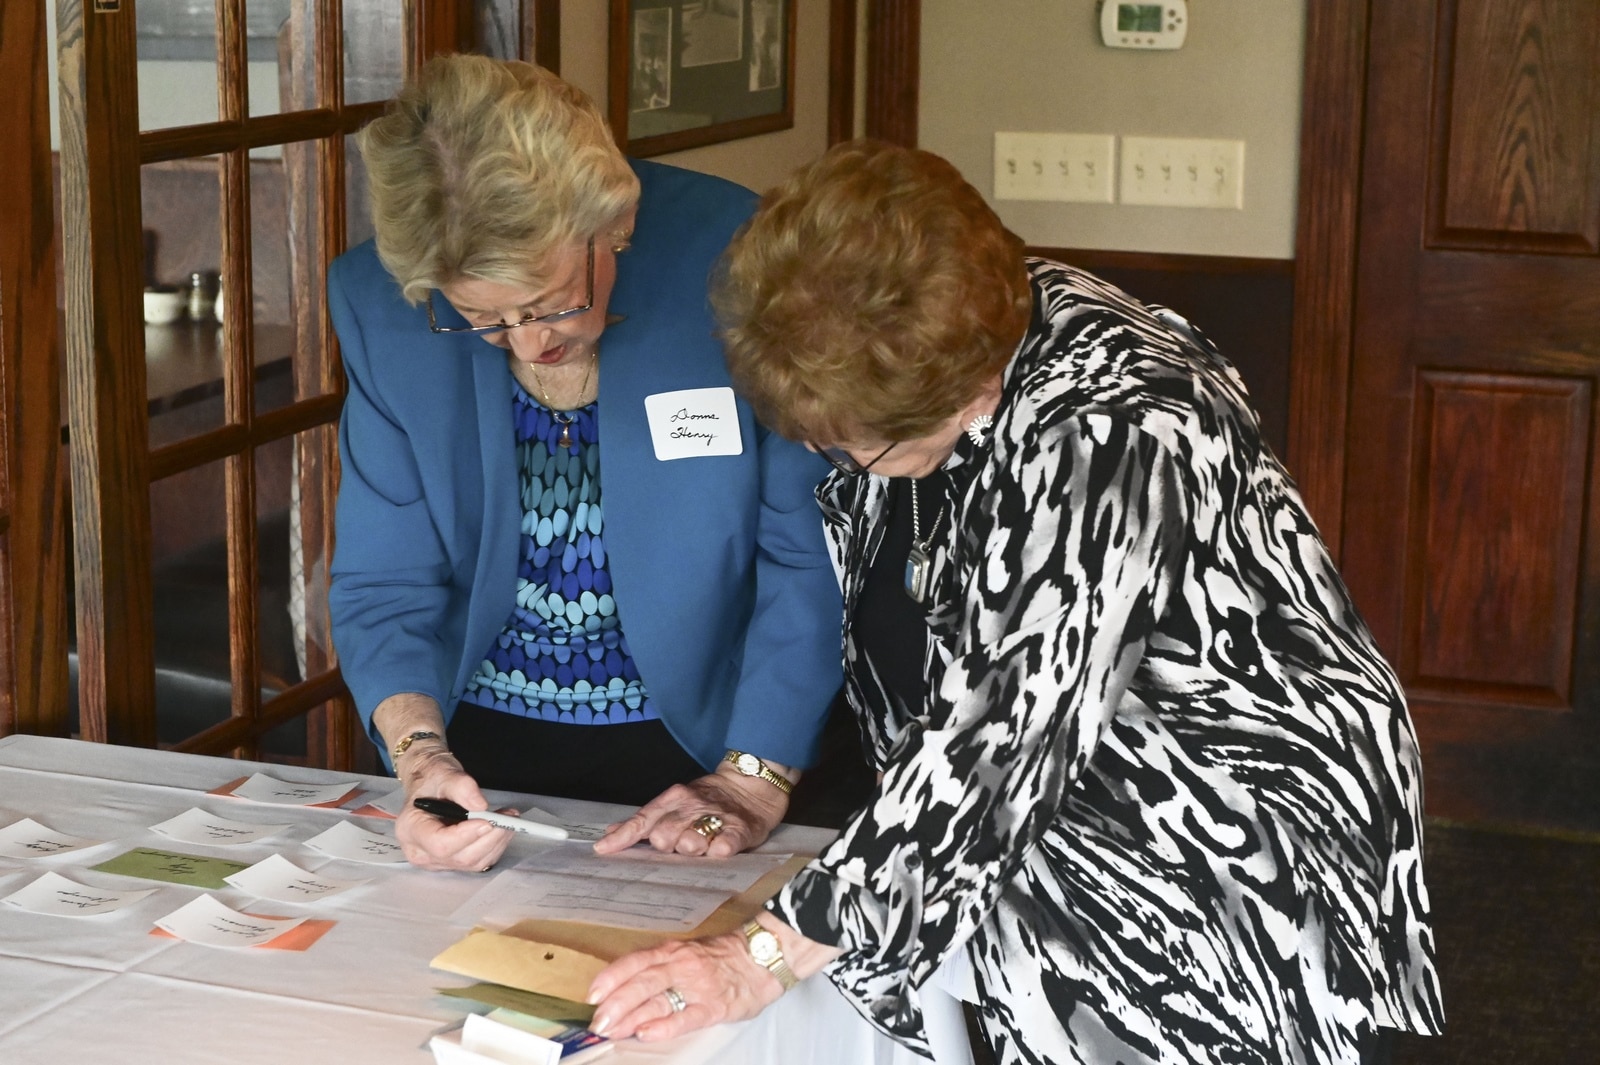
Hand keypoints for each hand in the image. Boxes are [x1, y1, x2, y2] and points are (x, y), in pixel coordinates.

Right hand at [394, 745, 511, 872]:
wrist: (430, 786)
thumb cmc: (433, 779)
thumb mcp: (444, 773)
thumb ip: (462, 786)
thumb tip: (480, 806)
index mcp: (410, 829)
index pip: (439, 844)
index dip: (466, 836)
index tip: (487, 821)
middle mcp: (420, 851)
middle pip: (460, 857)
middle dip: (489, 838)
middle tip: (507, 817)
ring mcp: (436, 861)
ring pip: (473, 862)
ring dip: (496, 842)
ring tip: (507, 819)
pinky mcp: (452, 862)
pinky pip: (478, 862)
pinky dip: (495, 846)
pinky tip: (501, 828)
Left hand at [587, 931, 782, 1041]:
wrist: (762, 958)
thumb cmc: (721, 958)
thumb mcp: (686, 954)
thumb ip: (659, 969)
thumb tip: (626, 991)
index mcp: (672, 952)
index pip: (634, 962)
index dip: (611, 978)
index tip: (591, 995)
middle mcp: (680, 965)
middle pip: (641, 983)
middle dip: (615, 1003)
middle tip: (597, 1022)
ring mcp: (697, 985)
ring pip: (658, 999)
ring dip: (631, 1016)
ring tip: (612, 1029)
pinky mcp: (713, 1006)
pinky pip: (685, 1017)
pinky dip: (664, 1025)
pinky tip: (646, 1033)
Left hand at [592, 766, 789, 856]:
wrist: (753, 786)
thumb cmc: (708, 800)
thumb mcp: (674, 803)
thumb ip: (645, 821)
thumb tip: (610, 834)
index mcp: (673, 800)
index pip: (643, 820)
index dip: (623, 836)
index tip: (603, 849)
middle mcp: (691, 807)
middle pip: (664, 836)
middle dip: (666, 847)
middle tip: (678, 846)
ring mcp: (716, 817)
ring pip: (691, 841)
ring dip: (691, 850)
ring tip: (700, 847)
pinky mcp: (741, 828)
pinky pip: (725, 843)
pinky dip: (719, 850)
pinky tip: (718, 850)